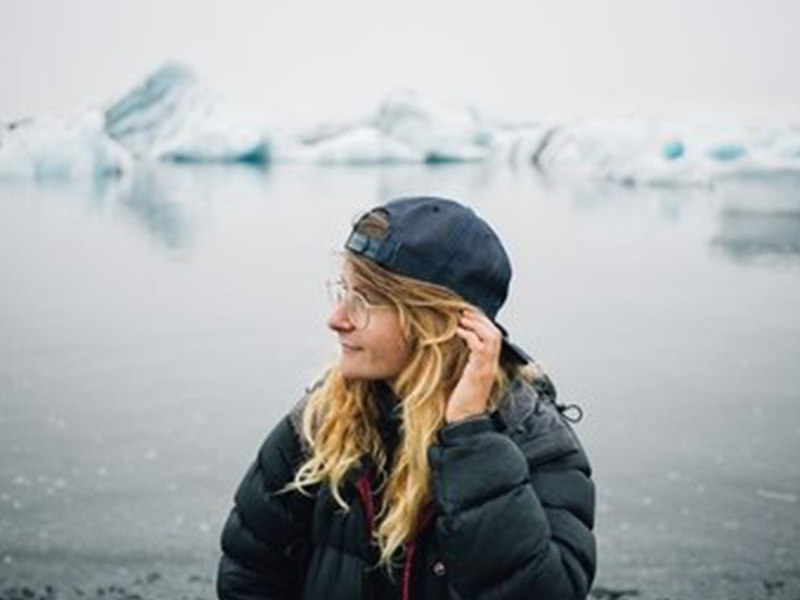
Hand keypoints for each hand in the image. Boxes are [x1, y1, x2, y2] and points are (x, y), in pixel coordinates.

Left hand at [446, 309, 502, 423]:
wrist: (463, 421)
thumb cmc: (460, 403)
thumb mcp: (461, 379)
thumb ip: (462, 364)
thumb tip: (450, 350)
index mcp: (488, 366)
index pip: (493, 338)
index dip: (482, 324)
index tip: (468, 315)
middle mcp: (490, 366)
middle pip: (496, 333)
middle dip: (481, 319)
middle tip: (465, 311)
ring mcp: (487, 368)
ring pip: (492, 337)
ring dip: (476, 324)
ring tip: (462, 318)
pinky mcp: (479, 372)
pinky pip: (480, 347)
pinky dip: (470, 335)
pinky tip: (459, 332)